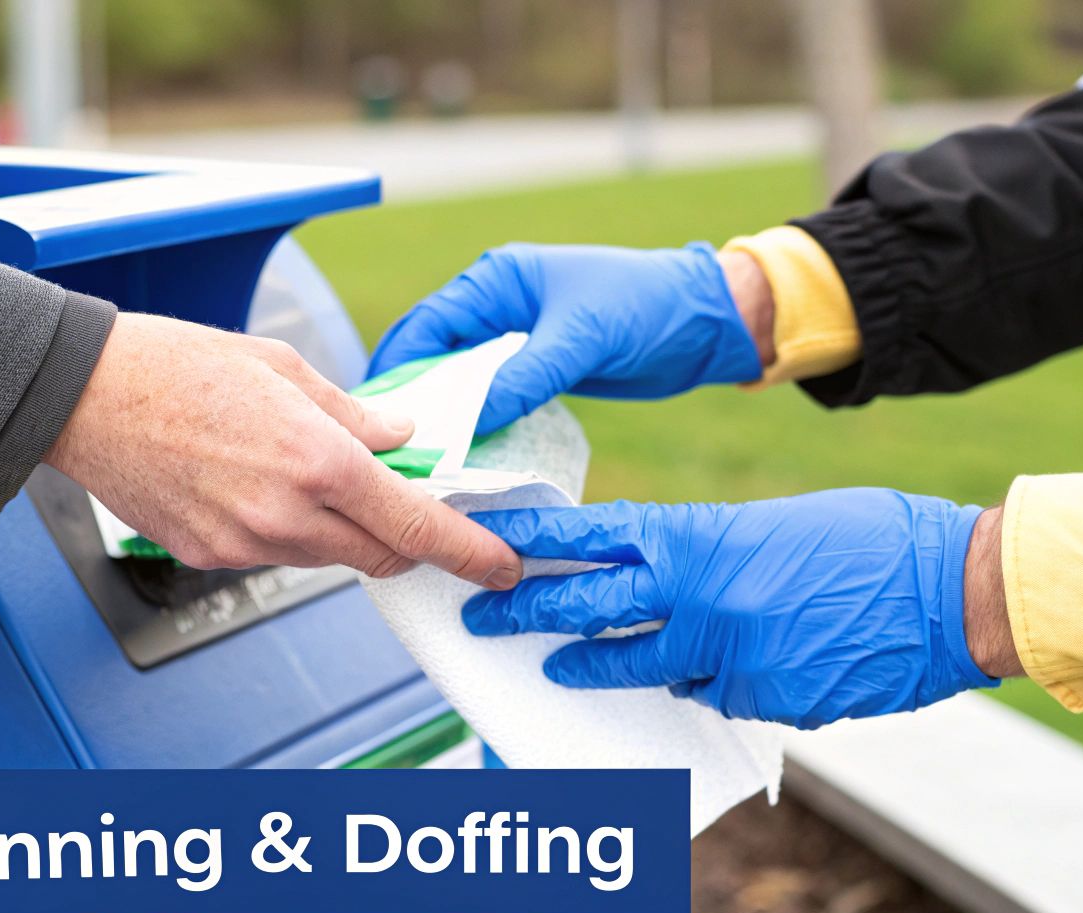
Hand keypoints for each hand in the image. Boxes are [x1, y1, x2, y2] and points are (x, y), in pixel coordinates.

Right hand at [45, 312, 521, 586]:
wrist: (80, 394)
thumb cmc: (175, 366)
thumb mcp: (285, 371)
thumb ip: (356, 415)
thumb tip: (403, 435)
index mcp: (319, 462)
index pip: (418, 526)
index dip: (469, 552)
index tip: (499, 564)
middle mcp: (286, 515)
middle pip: (383, 556)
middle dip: (408, 540)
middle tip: (411, 508)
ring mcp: (246, 544)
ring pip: (330, 558)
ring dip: (344, 531)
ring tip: (307, 475)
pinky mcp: (210, 557)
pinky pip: (275, 556)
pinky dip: (289, 532)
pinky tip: (257, 485)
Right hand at [369, 243, 771, 434]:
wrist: (705, 323)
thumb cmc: (648, 306)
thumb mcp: (581, 340)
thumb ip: (523, 376)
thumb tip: (469, 422)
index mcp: (498, 279)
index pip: (427, 325)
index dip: (399, 369)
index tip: (376, 415)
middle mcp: (499, 307)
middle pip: (436, 357)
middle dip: (415, 400)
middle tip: (390, 449)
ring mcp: (518, 342)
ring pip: (463, 383)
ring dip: (446, 417)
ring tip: (422, 462)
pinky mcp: (539, 371)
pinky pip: (494, 400)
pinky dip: (479, 424)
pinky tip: (467, 457)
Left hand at [460, 489, 998, 729]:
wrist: (954, 592)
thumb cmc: (876, 541)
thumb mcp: (779, 526)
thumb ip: (714, 552)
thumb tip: (674, 582)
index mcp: (704, 537)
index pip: (596, 536)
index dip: (534, 538)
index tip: (481, 535)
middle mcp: (704, 598)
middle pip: (591, 609)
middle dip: (528, 614)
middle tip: (481, 618)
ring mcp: (731, 658)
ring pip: (645, 668)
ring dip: (597, 668)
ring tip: (557, 671)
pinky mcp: (765, 703)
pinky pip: (718, 696)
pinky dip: (713, 684)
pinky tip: (731, 669)